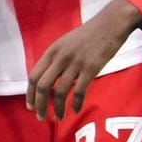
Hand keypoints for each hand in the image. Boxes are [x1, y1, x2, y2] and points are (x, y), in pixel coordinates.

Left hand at [27, 0, 141, 118]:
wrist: (111, 24)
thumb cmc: (89, 34)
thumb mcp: (66, 43)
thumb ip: (56, 59)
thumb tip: (47, 80)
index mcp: (52, 51)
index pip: (34, 76)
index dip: (30, 94)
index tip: (31, 106)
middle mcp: (61, 57)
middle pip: (43, 86)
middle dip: (40, 105)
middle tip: (41, 117)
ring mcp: (75, 63)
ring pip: (59, 92)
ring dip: (58, 108)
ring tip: (59, 118)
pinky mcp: (91, 68)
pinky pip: (79, 91)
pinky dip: (76, 104)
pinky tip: (75, 110)